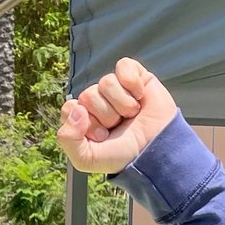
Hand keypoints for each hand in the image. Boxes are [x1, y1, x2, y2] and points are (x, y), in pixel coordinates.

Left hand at [57, 58, 176, 174]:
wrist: (157, 152)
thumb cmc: (124, 155)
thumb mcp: (87, 158)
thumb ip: (68, 139)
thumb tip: (77, 109)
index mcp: (82, 118)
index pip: (69, 108)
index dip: (85, 123)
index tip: (101, 136)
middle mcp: (97, 101)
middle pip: (88, 95)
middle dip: (106, 115)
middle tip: (119, 126)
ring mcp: (116, 88)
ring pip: (106, 82)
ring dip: (122, 104)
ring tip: (131, 116)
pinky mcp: (135, 77)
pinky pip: (124, 66)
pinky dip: (132, 82)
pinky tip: (140, 97)